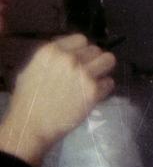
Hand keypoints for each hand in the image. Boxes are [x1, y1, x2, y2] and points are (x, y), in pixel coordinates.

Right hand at [0, 34, 115, 165]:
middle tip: (87, 73)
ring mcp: (83, 74)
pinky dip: (104, 89)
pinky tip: (93, 96)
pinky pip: (109, 82)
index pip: (81, 39)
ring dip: (103, 70)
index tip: (81, 59)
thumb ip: (52, 59)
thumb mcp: (31, 70)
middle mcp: (69, 58)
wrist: (30, 127)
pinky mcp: (93, 91)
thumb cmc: (27, 101)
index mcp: (52, 51)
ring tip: (95, 80)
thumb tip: (69, 52)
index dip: (82, 50)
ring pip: (109, 60)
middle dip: (93, 61)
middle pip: (96, 49)